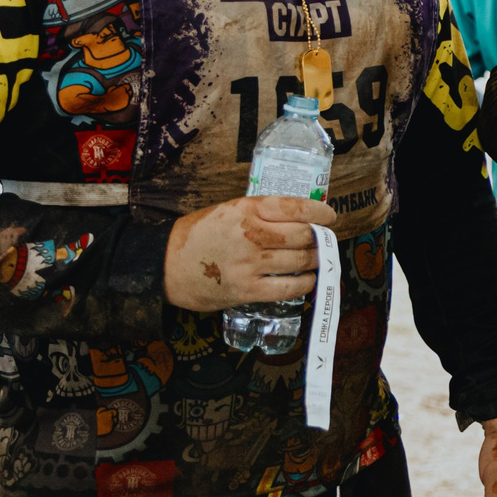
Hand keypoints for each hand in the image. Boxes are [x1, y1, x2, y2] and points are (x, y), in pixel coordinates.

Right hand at [164, 195, 335, 311]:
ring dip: (315, 260)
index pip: (297, 207)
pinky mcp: (248, 290)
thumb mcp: (229, 210)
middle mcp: (251, 234)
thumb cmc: (199, 234)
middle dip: (320, 238)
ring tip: (317, 259)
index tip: (330, 217)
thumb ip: (262, 213)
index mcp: (247, 208)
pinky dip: (305, 283)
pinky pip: (289, 287)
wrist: (165, 265)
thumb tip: (303, 216)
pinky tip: (307, 279)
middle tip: (324, 241)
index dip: (320, 212)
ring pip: (300, 260)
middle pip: (304, 235)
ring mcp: (250, 263)